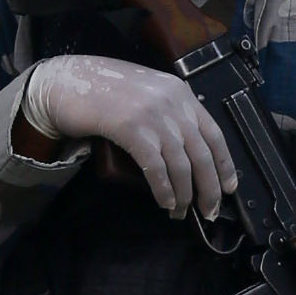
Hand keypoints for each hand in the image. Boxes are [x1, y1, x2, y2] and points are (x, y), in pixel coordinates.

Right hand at [18, 54, 237, 220]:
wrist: (66, 82)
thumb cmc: (104, 90)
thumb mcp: (148, 94)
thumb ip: (170, 113)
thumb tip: (188, 151)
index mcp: (180, 93)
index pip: (215, 134)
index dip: (225, 165)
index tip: (229, 187)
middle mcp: (172, 103)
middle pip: (202, 155)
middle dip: (209, 188)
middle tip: (209, 211)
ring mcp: (153, 115)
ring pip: (181, 165)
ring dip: (184, 195)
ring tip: (180, 212)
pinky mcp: (132, 129)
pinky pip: (156, 168)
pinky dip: (163, 189)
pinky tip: (165, 202)